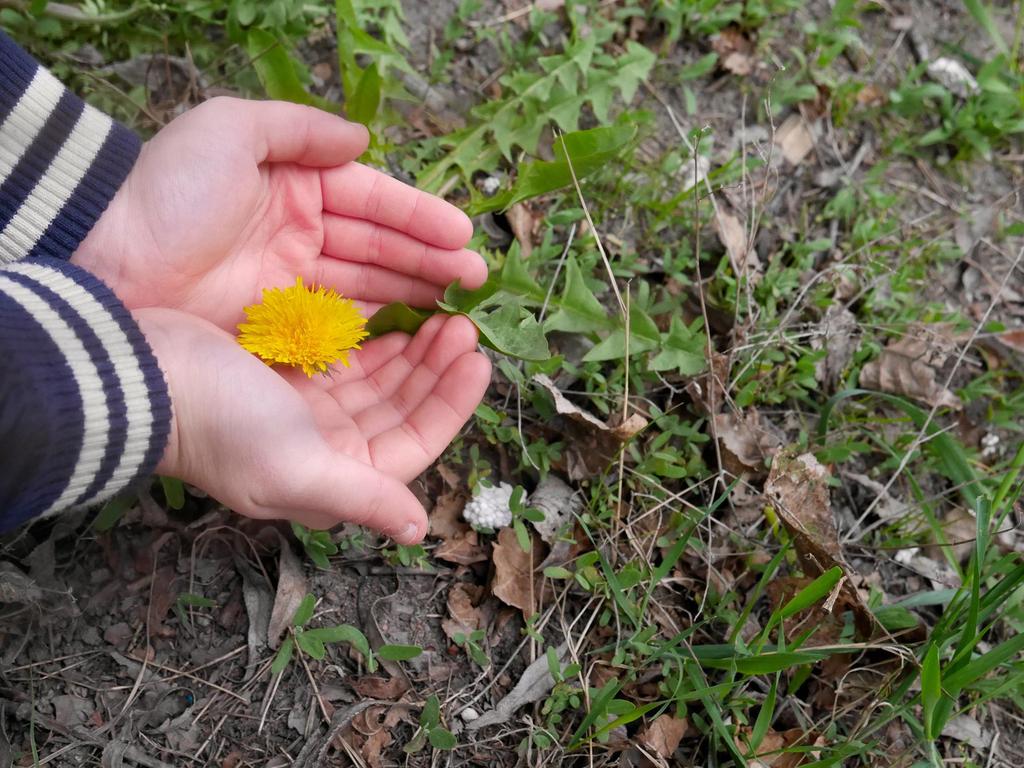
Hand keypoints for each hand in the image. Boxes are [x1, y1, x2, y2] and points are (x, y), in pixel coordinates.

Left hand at [74, 97, 487, 329]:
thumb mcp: (230, 131)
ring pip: (367, 287)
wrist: (111, 273)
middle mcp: (298, 234)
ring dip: (414, 294)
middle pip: (377, 247)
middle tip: (475, 279)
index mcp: (292, 185)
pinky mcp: (278, 329)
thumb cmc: (170, 196)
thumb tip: (362, 138)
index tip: (462, 236)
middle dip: (428, 260)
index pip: (370, 199)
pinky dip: (377, 330)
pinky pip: (340, 326)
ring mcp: (289, 284)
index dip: (418, 217)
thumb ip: (300, 129)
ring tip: (458, 308)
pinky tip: (412, 335)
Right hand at [136, 308, 489, 542]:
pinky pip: (348, 356)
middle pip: (401, 408)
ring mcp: (308, 409)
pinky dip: (374, 338)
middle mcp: (326, 448)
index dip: (450, 406)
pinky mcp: (288, 373)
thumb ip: (362, 497)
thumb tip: (418, 531)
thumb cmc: (221, 425)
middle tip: (463, 325)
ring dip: (411, 350)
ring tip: (442, 314)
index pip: (413, 444)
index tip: (478, 361)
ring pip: (379, 380)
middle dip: (436, 370)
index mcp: (334, 477)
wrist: (140, 376)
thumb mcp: (297, 466)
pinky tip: (395, 314)